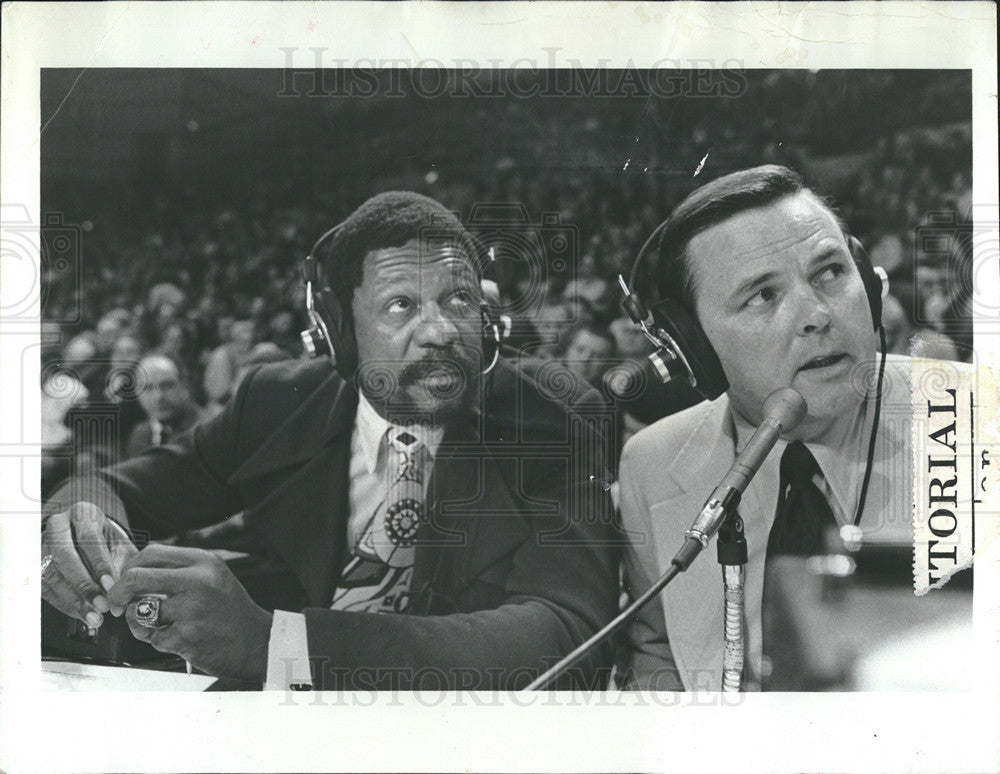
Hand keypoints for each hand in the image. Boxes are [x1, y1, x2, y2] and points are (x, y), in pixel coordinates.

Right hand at [41, 502, 137, 626]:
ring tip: (94, 616)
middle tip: (102, 605)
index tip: (111, 585)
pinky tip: (81, 614)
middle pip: (64, 556)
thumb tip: (120, 599)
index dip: (100, 564)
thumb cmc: (107, 542)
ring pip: (51, 574)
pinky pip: (45, 588)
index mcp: (82, 514)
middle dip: (84, 584)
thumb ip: (124, 567)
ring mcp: (41, 545)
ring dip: (73, 600)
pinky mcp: (33, 565)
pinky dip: (64, 604)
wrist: (87, 537)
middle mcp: (57, 526)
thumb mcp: (120, 546)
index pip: (89, 538)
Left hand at [108, 544, 272, 681]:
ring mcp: (192, 610)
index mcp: (203, 562)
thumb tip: (133, 572)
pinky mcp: (186, 637)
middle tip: (114, 603)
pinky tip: (178, 639)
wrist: (256, 642)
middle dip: (117, 592)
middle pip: (136, 578)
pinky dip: (158, 641)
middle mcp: (198, 581)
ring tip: (158, 626)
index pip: (151, 553)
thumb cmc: (229, 611)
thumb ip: (178, 571)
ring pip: (138, 611)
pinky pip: (152, 638)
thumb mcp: (211, 577)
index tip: (125, 580)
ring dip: (139, 622)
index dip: (129, 567)